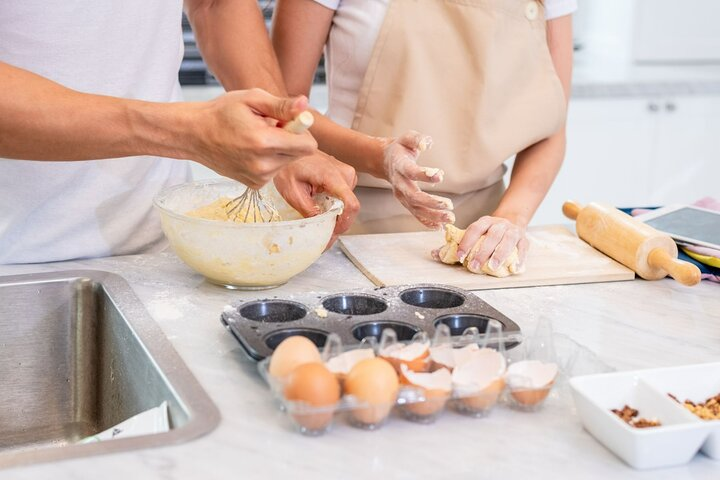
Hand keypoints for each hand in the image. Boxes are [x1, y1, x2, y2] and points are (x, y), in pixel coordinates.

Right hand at [189, 88, 317, 188]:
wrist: (194, 134)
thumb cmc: (222, 113)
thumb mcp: (252, 99)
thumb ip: (281, 105)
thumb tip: (304, 105)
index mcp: (264, 142)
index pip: (308, 147)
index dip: (303, 132)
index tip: (289, 122)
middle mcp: (263, 165)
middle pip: (299, 155)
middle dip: (290, 139)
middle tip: (269, 127)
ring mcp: (259, 178)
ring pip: (287, 162)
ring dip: (279, 150)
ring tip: (257, 138)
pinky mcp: (255, 184)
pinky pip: (275, 171)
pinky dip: (269, 160)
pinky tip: (251, 150)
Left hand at [273, 152, 359, 246]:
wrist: (290, 147)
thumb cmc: (289, 164)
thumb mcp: (292, 192)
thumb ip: (309, 210)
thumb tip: (320, 227)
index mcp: (333, 176)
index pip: (351, 205)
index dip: (343, 224)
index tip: (332, 234)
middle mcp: (345, 174)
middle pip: (349, 208)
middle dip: (336, 223)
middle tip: (320, 234)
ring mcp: (346, 173)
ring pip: (346, 204)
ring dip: (334, 214)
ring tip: (316, 215)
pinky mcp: (344, 176)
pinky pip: (343, 197)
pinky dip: (333, 205)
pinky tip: (320, 204)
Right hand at [381, 131, 454, 229]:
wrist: (385, 161)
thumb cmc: (401, 148)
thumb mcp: (407, 138)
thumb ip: (417, 139)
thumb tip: (426, 144)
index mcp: (400, 166)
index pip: (411, 172)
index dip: (424, 175)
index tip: (440, 176)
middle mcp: (399, 183)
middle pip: (414, 196)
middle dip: (432, 202)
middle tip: (450, 205)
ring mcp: (401, 195)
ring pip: (415, 208)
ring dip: (433, 215)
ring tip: (450, 218)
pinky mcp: (405, 202)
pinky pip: (415, 214)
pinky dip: (426, 221)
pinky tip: (439, 226)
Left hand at [457, 216, 528, 271]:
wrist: (513, 220)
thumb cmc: (490, 232)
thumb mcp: (477, 232)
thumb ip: (461, 243)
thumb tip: (439, 254)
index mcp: (486, 221)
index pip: (475, 229)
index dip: (467, 242)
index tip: (460, 256)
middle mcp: (500, 224)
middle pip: (492, 235)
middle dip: (482, 251)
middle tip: (474, 266)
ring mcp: (513, 230)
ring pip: (508, 240)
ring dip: (500, 254)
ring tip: (493, 266)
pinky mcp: (524, 239)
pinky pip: (523, 248)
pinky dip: (520, 258)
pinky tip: (514, 268)